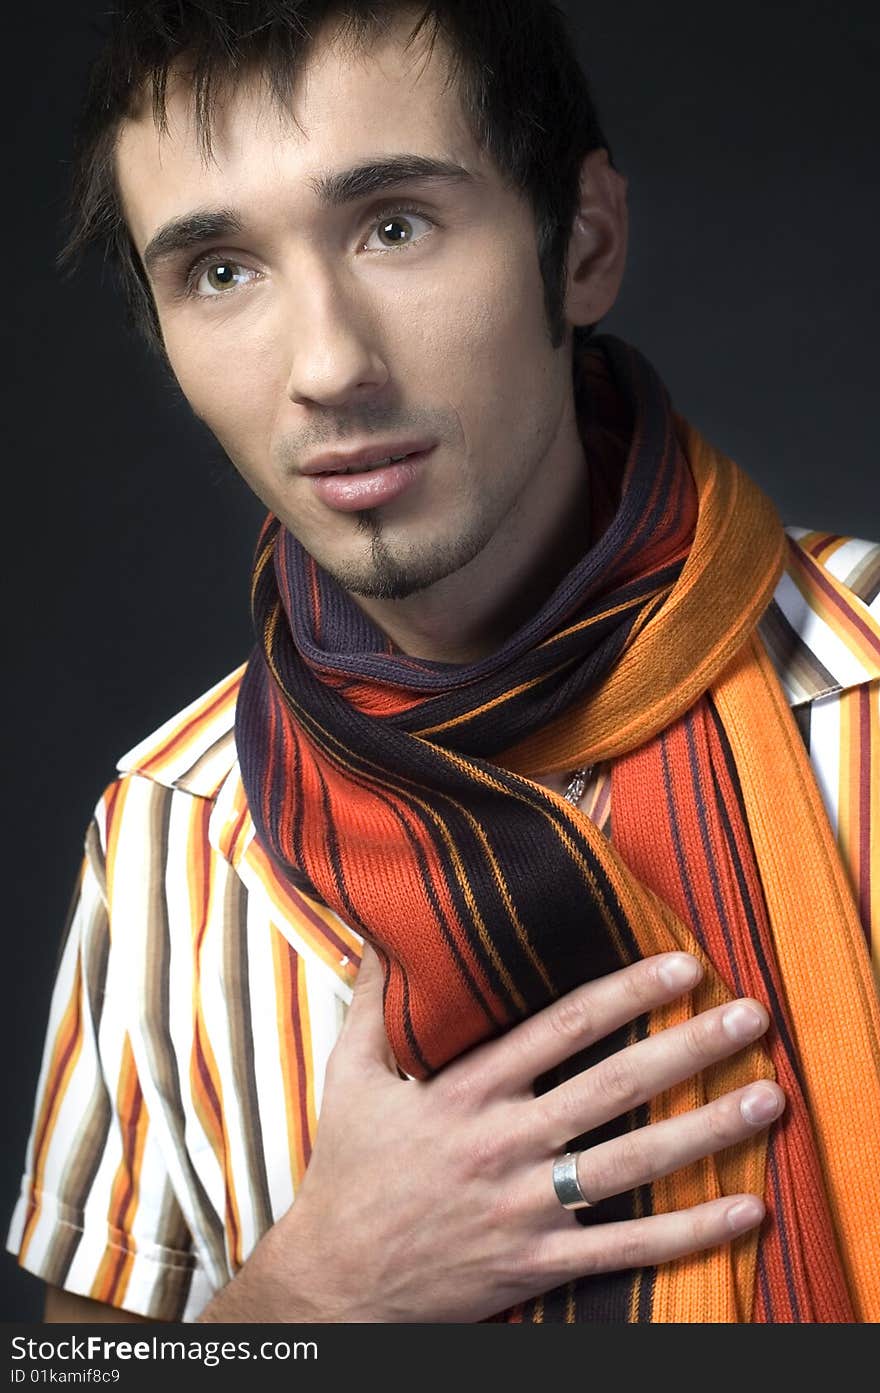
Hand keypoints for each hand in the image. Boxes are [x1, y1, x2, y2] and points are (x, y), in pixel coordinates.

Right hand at [199, 947, 782, 1322]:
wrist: (335, 1282)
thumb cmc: (347, 1170)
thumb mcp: (348, 1076)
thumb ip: (372, 1001)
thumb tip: (385, 931)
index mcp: (465, 1091)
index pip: (561, 1028)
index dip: (626, 992)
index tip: (682, 966)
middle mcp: (503, 1143)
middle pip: (613, 1088)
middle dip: (688, 1048)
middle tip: (750, 1018)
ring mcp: (525, 1207)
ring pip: (632, 1165)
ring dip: (707, 1132)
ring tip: (766, 1100)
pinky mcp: (536, 1262)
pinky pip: (624, 1248)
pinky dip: (689, 1233)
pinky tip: (742, 1209)